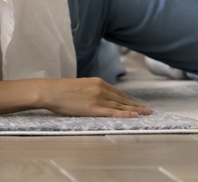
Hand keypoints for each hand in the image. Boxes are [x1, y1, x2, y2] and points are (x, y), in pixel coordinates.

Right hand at [37, 78, 152, 117]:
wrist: (50, 91)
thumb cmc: (60, 89)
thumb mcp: (79, 85)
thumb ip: (91, 90)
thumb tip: (96, 96)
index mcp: (97, 82)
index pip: (117, 93)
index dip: (127, 100)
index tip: (135, 104)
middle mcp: (100, 89)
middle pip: (122, 99)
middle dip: (135, 105)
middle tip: (148, 110)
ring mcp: (98, 98)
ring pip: (120, 106)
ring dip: (135, 110)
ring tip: (146, 114)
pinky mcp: (93, 108)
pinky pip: (113, 112)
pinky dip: (125, 114)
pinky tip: (135, 116)